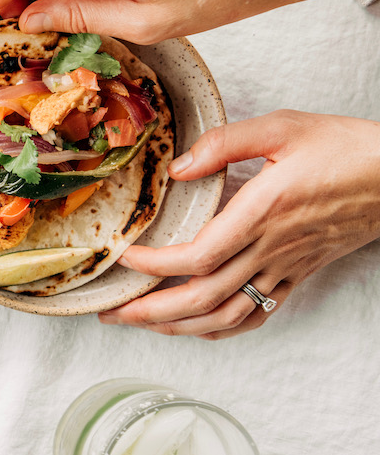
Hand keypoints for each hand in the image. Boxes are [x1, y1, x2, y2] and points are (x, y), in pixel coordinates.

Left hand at [98, 111, 379, 338]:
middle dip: (151, 311)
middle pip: (204, 297)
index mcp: (264, 212)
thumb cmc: (344, 147)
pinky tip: (192, 326)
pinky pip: (255, 314)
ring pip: (226, 315)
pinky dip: (219, 328)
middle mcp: (272, 248)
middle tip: (111, 311)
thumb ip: (224, 142)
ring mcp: (285, 268)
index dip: (157, 265)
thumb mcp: (283, 126)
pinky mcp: (296, 275)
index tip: (125, 258)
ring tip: (138, 323)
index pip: (200, 255)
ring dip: (177, 326)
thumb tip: (178, 167)